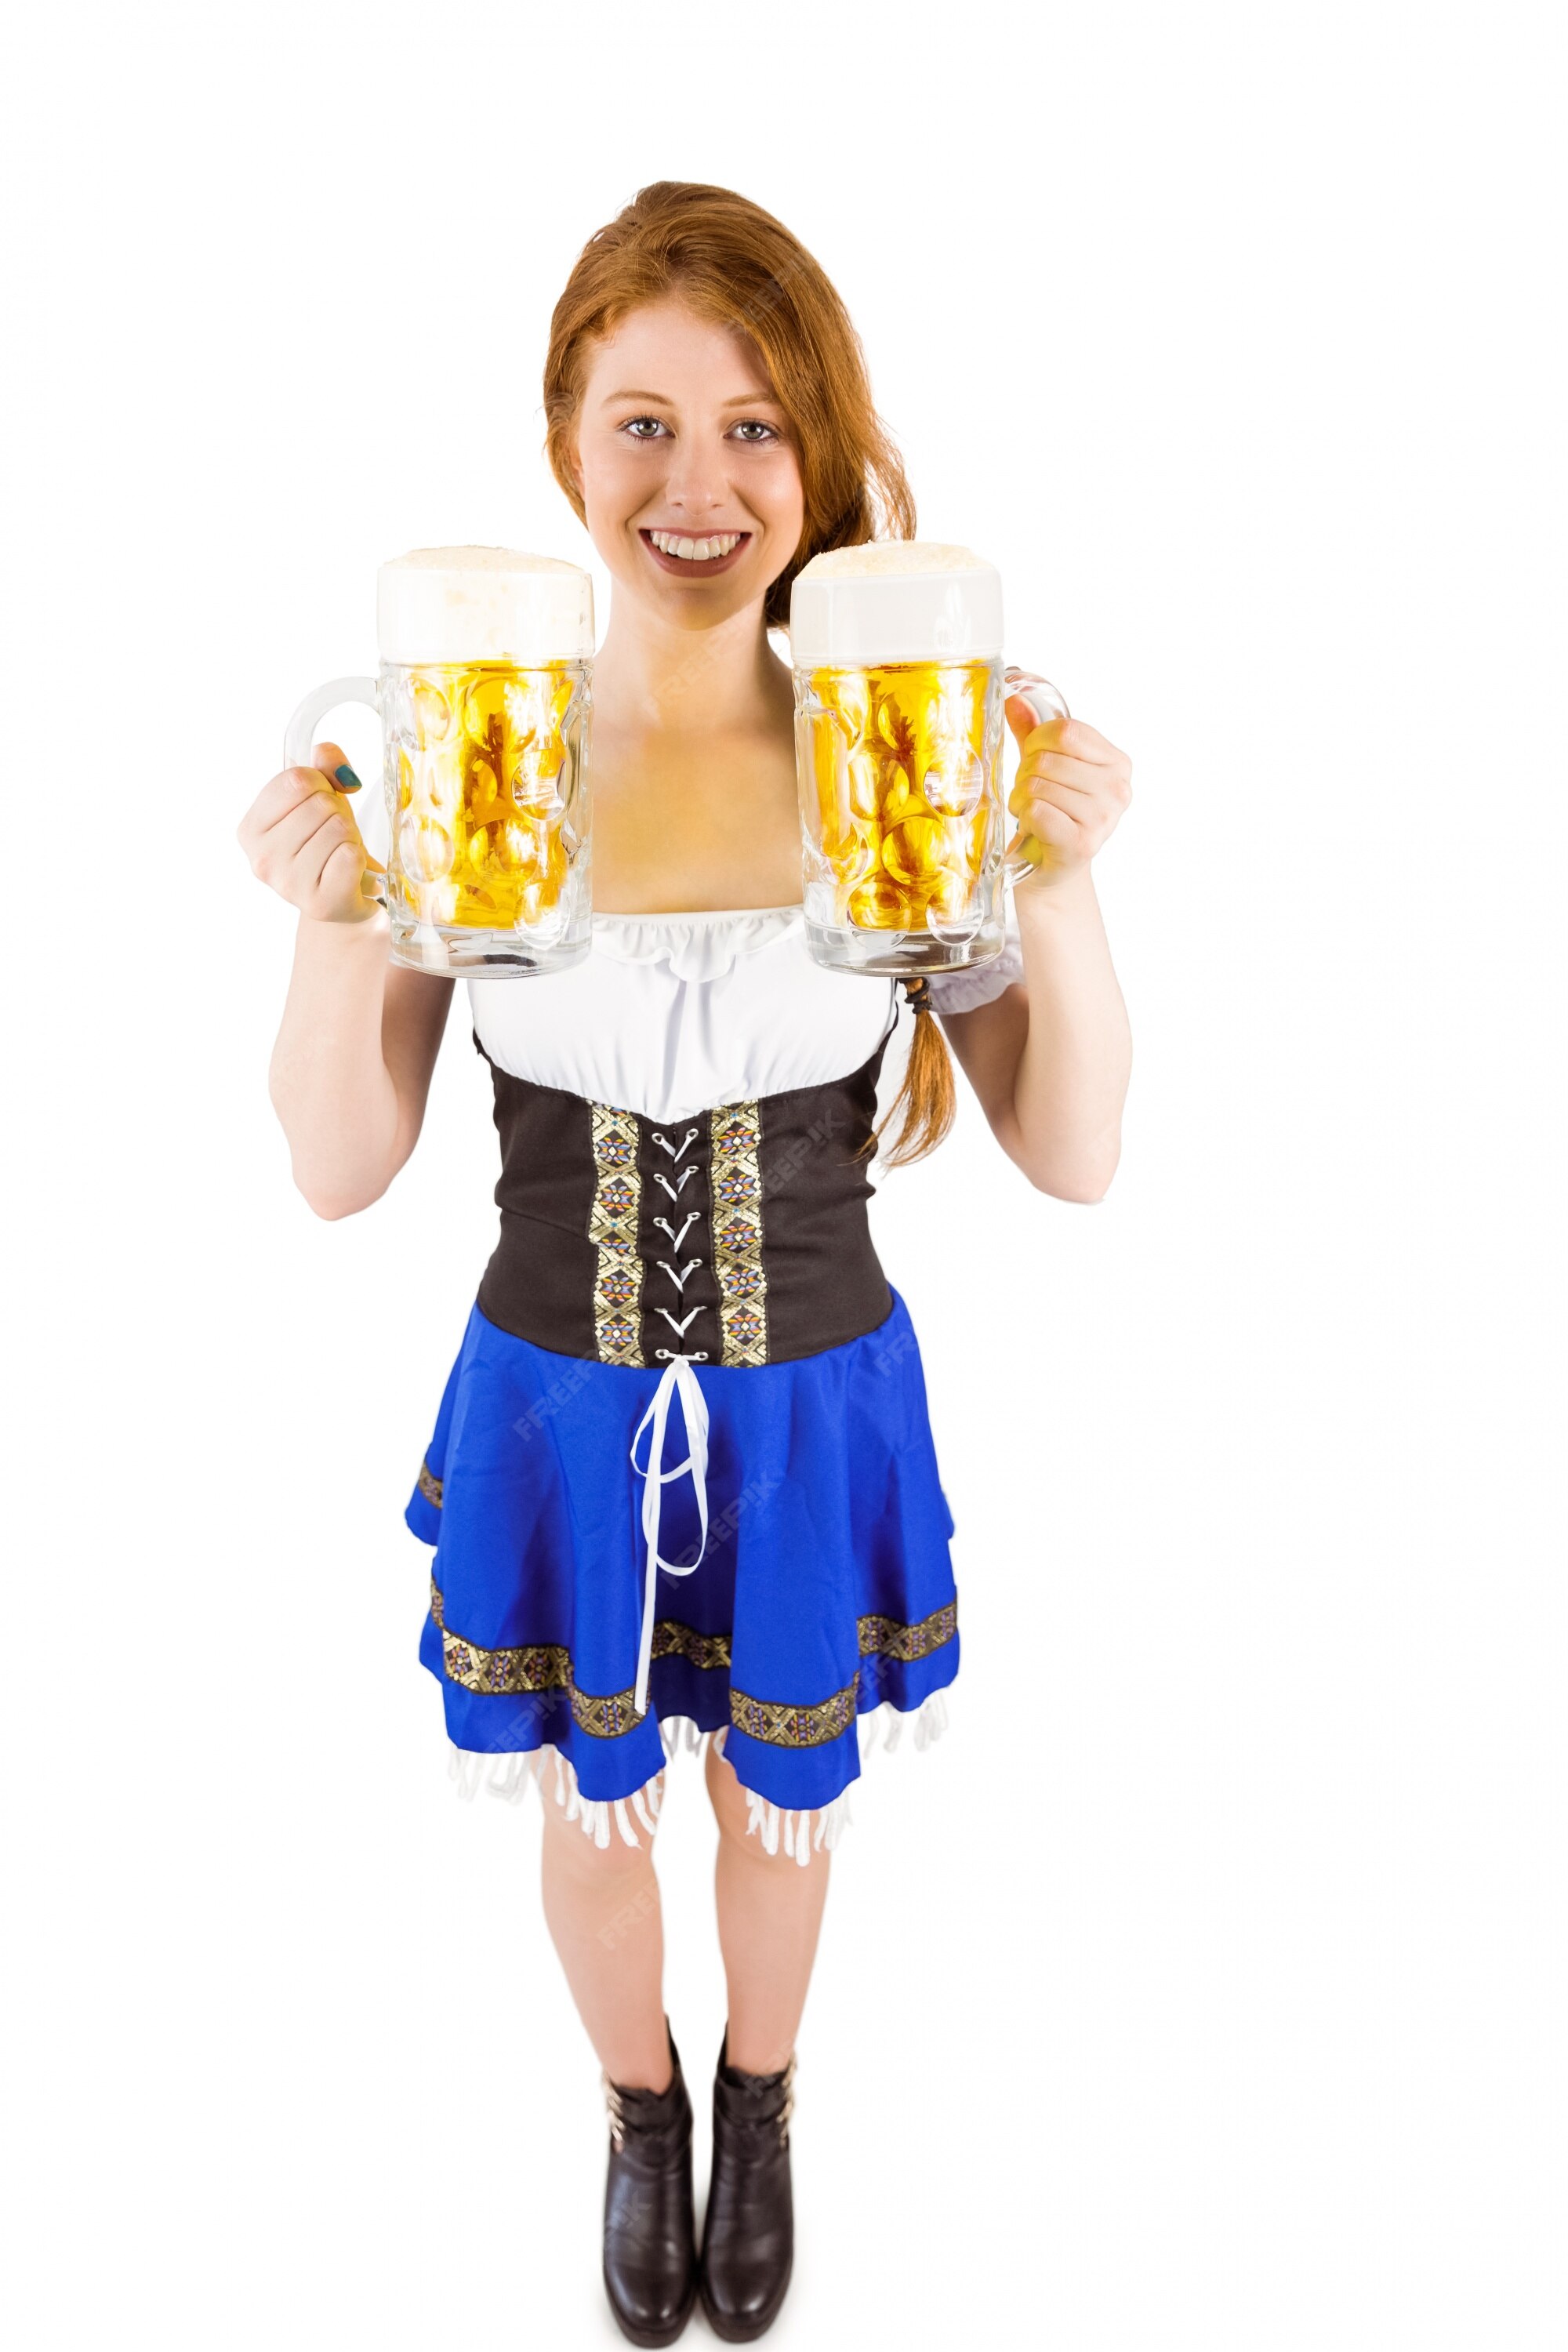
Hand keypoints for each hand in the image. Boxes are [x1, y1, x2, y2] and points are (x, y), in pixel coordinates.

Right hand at [236, 738, 385, 922]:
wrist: (344, 897)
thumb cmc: (326, 841)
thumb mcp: (320, 794)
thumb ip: (325, 762)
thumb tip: (337, 766)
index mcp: (251, 829)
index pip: (295, 779)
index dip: (320, 784)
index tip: (319, 803)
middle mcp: (262, 859)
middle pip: (320, 804)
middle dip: (338, 813)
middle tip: (333, 836)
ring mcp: (288, 885)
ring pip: (339, 828)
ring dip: (350, 836)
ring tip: (340, 854)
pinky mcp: (320, 904)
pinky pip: (351, 856)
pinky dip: (361, 857)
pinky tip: (350, 872)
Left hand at [1004, 697, 1131, 890]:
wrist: (1052, 869)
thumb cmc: (1051, 813)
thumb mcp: (1046, 767)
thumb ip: (1034, 733)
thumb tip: (1015, 700)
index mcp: (1117, 762)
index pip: (1066, 731)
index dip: (1037, 742)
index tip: (1034, 760)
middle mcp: (1118, 789)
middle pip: (1049, 759)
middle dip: (1026, 775)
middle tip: (1029, 794)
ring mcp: (1104, 818)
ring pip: (1038, 785)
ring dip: (1021, 799)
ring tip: (1030, 811)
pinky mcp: (1083, 843)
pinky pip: (1038, 811)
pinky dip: (1024, 817)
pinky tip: (1033, 827)